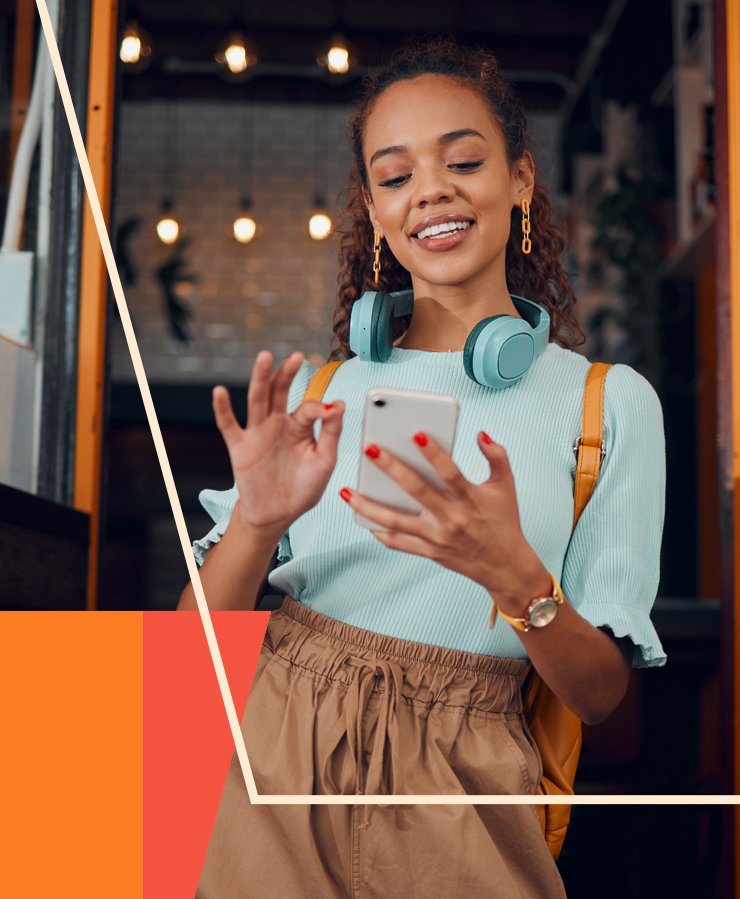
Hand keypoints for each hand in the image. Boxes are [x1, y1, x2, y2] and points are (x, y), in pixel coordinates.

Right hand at [213, 350, 343, 535]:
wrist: (278, 514)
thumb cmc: (303, 488)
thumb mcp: (324, 461)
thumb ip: (331, 433)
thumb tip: (338, 404)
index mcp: (300, 426)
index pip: (308, 407)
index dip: (319, 408)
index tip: (330, 413)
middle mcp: (278, 423)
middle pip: (280, 392)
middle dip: (287, 374)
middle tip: (297, 357)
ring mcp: (258, 433)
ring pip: (257, 400)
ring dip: (260, 378)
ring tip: (265, 357)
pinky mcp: (240, 447)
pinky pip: (228, 425)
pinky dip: (222, 409)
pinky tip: (220, 392)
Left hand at [339, 431, 548, 614]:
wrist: (504, 566)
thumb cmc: (504, 522)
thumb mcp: (506, 486)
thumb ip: (497, 456)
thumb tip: (480, 433)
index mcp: (469, 498)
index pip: (449, 472)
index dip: (434, 453)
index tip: (416, 433)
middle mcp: (450, 518)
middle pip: (415, 490)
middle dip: (390, 468)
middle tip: (369, 449)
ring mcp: (436, 537)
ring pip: (395, 521)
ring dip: (368, 506)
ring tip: (347, 491)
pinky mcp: (429, 552)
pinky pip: (398, 543)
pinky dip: (380, 532)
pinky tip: (363, 518)